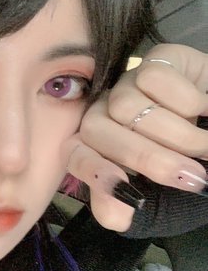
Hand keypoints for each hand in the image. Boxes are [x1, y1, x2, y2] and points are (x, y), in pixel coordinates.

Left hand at [65, 44, 207, 231]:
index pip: (75, 154)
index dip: (94, 171)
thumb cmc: (194, 173)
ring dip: (177, 135)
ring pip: (125, 105)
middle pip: (98, 129)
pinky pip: (154, 77)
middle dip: (147, 159)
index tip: (124, 186)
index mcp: (99, 150)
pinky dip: (187, 101)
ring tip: (206, 148)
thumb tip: (113, 207)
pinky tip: (206, 110)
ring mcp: (129, 85)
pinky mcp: (158, 59)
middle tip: (192, 178)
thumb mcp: (159, 204)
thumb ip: (123, 211)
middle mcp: (107, 114)